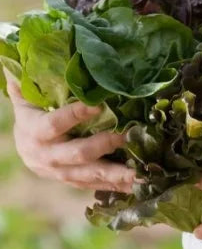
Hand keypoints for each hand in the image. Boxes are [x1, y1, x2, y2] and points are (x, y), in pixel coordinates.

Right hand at [5, 74, 135, 192]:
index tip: (97, 105)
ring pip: (91, 175)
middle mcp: (49, 156)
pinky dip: (119, 186)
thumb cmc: (32, 120)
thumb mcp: (27, 103)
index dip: (74, 115)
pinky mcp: (76, 183)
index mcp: (36, 133)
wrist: (25, 153)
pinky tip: (139, 185)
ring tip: (139, 173)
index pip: (55, 124)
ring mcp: (63, 173)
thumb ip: (26, 86)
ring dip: (117, 174)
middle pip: (79, 153)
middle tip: (127, 136)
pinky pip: (99, 186)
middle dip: (104, 145)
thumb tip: (14, 62)